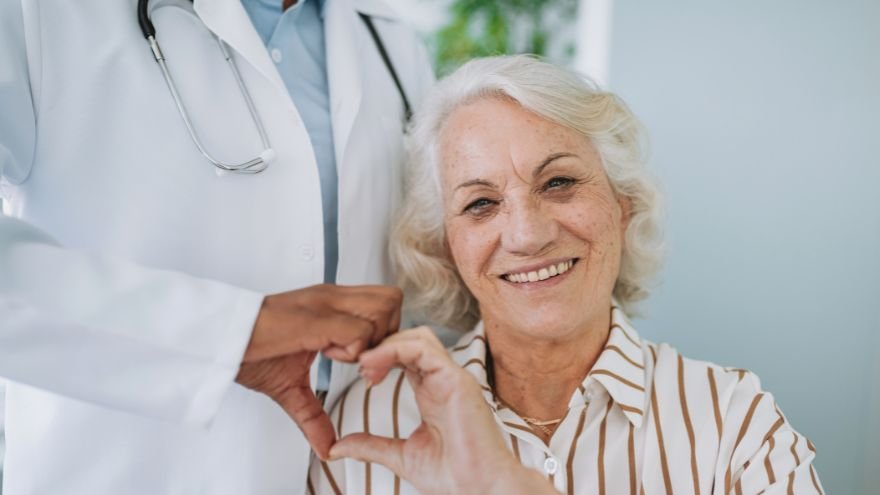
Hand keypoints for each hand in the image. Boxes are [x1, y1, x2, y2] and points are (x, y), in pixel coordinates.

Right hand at [235, 284, 401, 459]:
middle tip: (362, 362)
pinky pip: (359, 332)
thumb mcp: (291, 386)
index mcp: (332, 306)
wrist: (219, 339)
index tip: (366, 365)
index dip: (386, 335)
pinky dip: (353, 351)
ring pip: (383, 309)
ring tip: (338, 356)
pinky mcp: (316, 319)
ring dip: (370, 340)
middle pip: (392, 300)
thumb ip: (313, 415)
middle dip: (388, 334)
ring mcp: (326, 304)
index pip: (386, 303)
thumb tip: (325, 446)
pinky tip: (325, 354)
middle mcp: (334, 298)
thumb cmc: (250, 349)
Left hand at [328, 328, 556, 494]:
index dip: (379, 357)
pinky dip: (395, 349)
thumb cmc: (453, 477)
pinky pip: (424, 349)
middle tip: (358, 366)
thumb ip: (370, 445)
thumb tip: (337, 447)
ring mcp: (452, 377)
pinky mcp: (456, 380)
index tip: (359, 373)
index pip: (406, 356)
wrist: (478, 490)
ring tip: (364, 364)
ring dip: (386, 344)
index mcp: (433, 392)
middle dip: (381, 345)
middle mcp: (443, 380)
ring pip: (418, 337)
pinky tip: (374, 363)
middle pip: (411, 339)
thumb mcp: (400, 456)